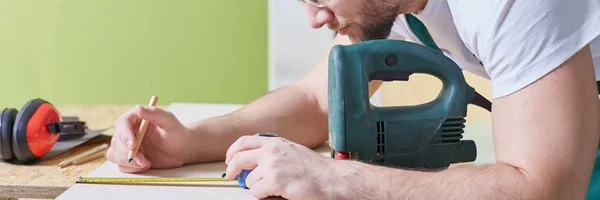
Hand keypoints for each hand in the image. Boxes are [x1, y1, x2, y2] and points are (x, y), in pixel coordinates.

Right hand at [106, 105, 190, 172]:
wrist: (182, 149)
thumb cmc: (176, 132)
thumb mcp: (169, 121)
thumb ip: (155, 113)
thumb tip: (138, 107)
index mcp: (135, 119)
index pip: (122, 124)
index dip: (124, 134)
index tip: (133, 145)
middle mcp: (129, 132)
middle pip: (116, 141)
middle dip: (127, 152)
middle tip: (143, 159)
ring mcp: (128, 146)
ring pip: (115, 155)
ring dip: (129, 162)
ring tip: (146, 162)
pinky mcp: (131, 159)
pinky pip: (122, 166)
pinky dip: (132, 168)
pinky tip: (146, 164)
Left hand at [224, 136, 343, 199]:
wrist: (332, 179)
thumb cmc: (316, 169)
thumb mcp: (292, 151)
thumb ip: (273, 152)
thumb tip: (255, 161)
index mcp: (275, 143)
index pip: (244, 142)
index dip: (233, 151)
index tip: (230, 160)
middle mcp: (271, 151)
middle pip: (239, 158)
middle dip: (232, 170)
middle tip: (231, 176)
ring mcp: (272, 166)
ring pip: (249, 181)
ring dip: (258, 187)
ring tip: (275, 187)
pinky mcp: (275, 181)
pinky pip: (256, 192)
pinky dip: (263, 196)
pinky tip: (277, 192)